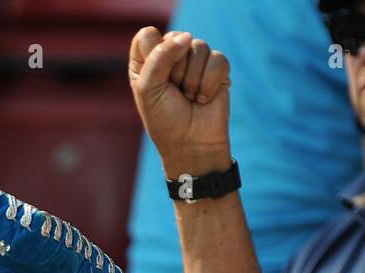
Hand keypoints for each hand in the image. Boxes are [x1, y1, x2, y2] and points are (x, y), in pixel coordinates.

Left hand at [128, 28, 231, 177]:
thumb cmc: (165, 120)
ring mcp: (196, 61)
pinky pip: (217, 60)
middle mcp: (171, 56)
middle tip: (174, 93)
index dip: (153, 55)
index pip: (148, 36)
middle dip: (175, 72)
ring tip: (189, 97)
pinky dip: (209, 83)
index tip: (154, 81)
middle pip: (176, 39)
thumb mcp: (149, 89)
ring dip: (192, 80)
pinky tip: (203, 98)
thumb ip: (159, 57)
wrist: (191, 145)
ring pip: (198, 48)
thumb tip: (187, 37)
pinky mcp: (217, 68)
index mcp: (147, 60)